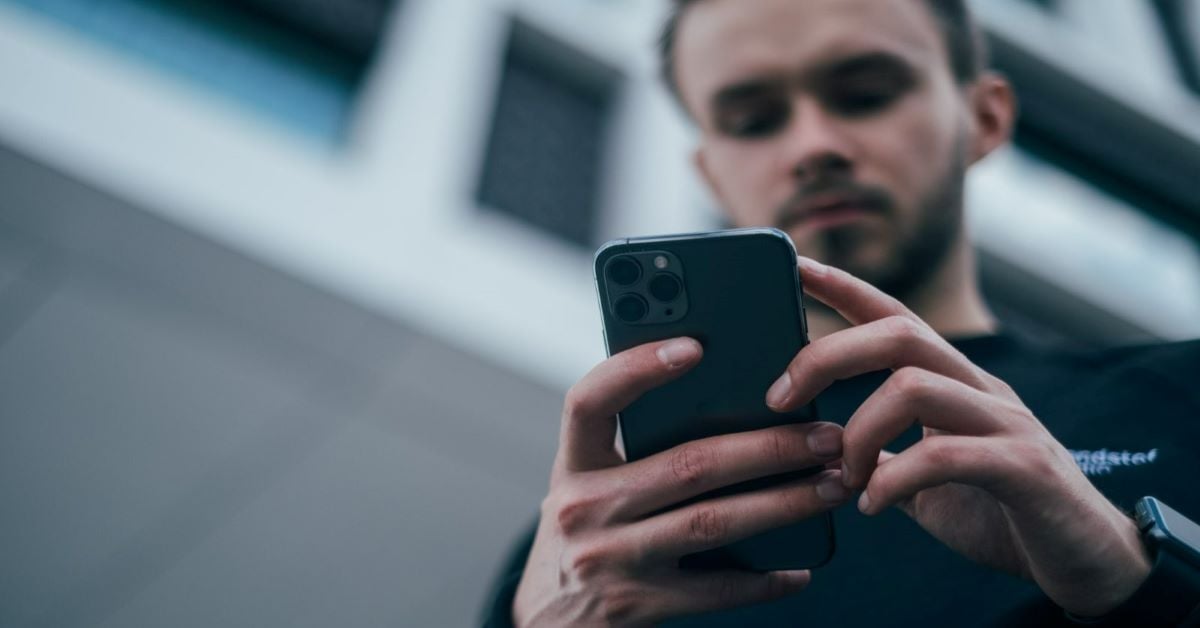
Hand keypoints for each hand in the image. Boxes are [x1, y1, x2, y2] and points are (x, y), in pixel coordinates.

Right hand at [513, 337, 849, 626]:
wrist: (548, 626)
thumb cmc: (585, 537)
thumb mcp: (587, 486)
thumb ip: (633, 449)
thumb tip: (732, 402)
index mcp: (572, 465)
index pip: (590, 401)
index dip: (637, 368)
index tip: (695, 345)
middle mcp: (584, 509)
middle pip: (687, 464)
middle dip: (769, 445)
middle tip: (826, 435)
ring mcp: (610, 560)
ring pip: (713, 522)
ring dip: (785, 503)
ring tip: (833, 485)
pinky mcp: (637, 606)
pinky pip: (716, 589)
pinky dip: (764, 578)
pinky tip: (799, 567)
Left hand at [765, 257, 1151, 616]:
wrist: (1090, 564)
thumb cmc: (1003, 516)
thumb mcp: (927, 481)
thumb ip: (884, 456)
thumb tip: (823, 449)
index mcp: (955, 385)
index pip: (894, 317)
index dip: (844, 288)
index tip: (794, 267)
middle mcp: (982, 390)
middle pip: (898, 334)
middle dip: (826, 356)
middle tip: (778, 398)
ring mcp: (1007, 424)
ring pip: (914, 387)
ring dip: (858, 433)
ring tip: (843, 477)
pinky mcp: (1026, 468)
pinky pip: (945, 454)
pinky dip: (894, 481)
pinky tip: (874, 506)